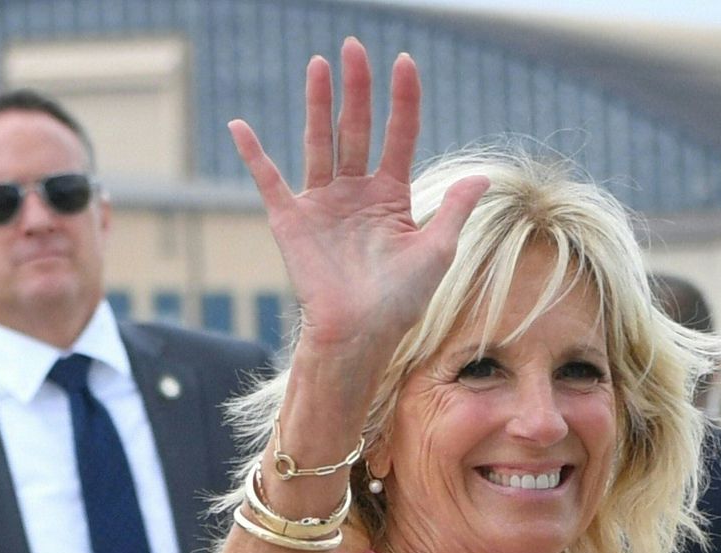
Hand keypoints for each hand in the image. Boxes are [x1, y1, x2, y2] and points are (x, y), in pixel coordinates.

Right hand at [228, 38, 488, 380]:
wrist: (360, 336)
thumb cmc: (400, 302)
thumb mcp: (437, 252)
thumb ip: (454, 210)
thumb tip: (481, 175)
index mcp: (391, 196)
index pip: (399, 135)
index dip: (403, 100)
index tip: (404, 62)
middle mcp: (355, 192)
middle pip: (357, 128)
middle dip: (358, 89)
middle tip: (355, 47)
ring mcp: (322, 203)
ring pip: (320, 142)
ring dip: (319, 104)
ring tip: (320, 64)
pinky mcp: (292, 221)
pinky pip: (269, 181)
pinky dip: (254, 155)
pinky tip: (239, 127)